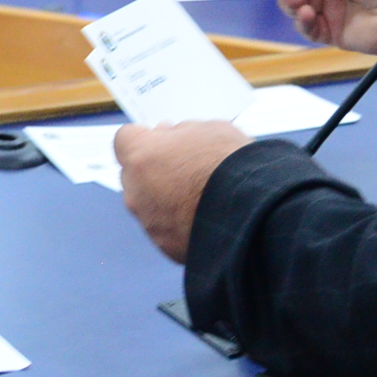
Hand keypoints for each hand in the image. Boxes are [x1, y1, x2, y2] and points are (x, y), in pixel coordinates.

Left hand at [117, 120, 251, 263]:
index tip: (164, 139)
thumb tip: (168, 135)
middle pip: (133, 173)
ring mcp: (148, 222)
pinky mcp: (165, 246)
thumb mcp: (208, 129)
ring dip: (163, 197)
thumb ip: (179, 133)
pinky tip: (202, 216)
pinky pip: (164, 228)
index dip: (146, 137)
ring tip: (198, 195)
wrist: (253, 213)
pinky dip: (177, 222)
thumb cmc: (230, 165)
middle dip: (151, 168)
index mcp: (141, 156)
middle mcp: (136, 191)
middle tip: (182, 166)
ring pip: (147, 203)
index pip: (124, 139)